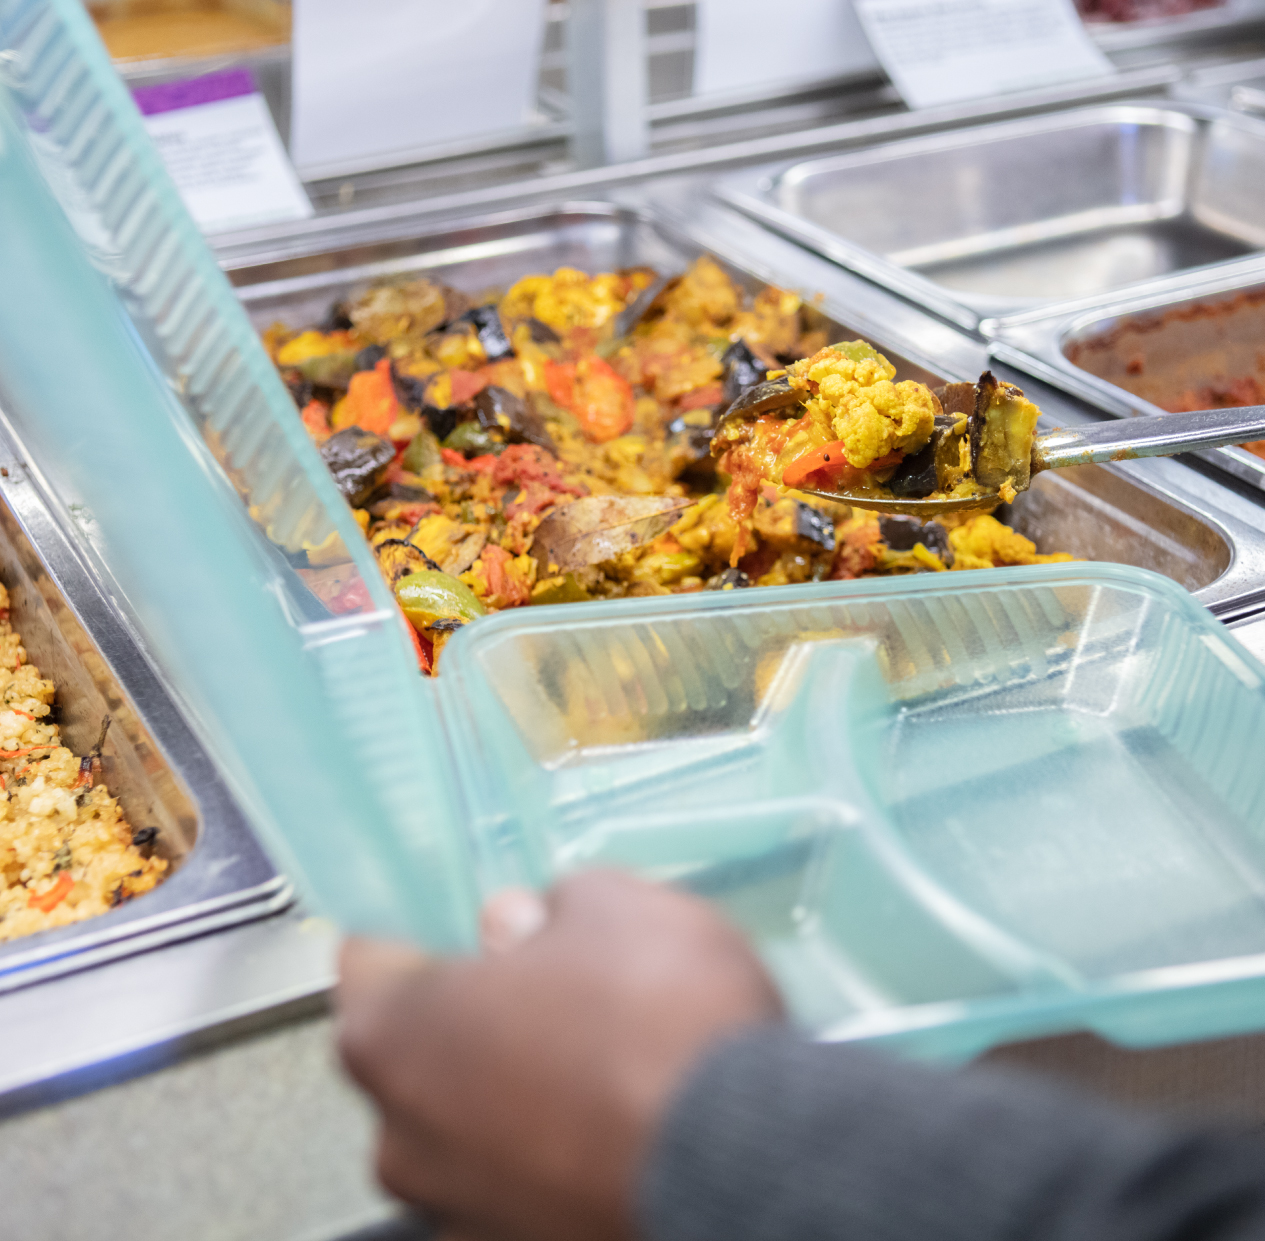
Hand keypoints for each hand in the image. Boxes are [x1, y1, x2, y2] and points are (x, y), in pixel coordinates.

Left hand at [337, 870, 783, 1240]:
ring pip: (473, 1119)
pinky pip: (525, 1175)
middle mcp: (403, 1139)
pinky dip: (560, 1146)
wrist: (749, 1163)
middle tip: (556, 978)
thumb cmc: (661, 1024)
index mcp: (394, 1034)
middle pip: (421, 1046)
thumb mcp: (613, 905)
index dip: (424, 925)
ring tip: (608, 1055)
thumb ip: (547, 906)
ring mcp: (461, 1212)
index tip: (467, 918)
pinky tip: (627, 1114)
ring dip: (521, 1085)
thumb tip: (525, 924)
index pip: (369, 955)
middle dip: (480, 1009)